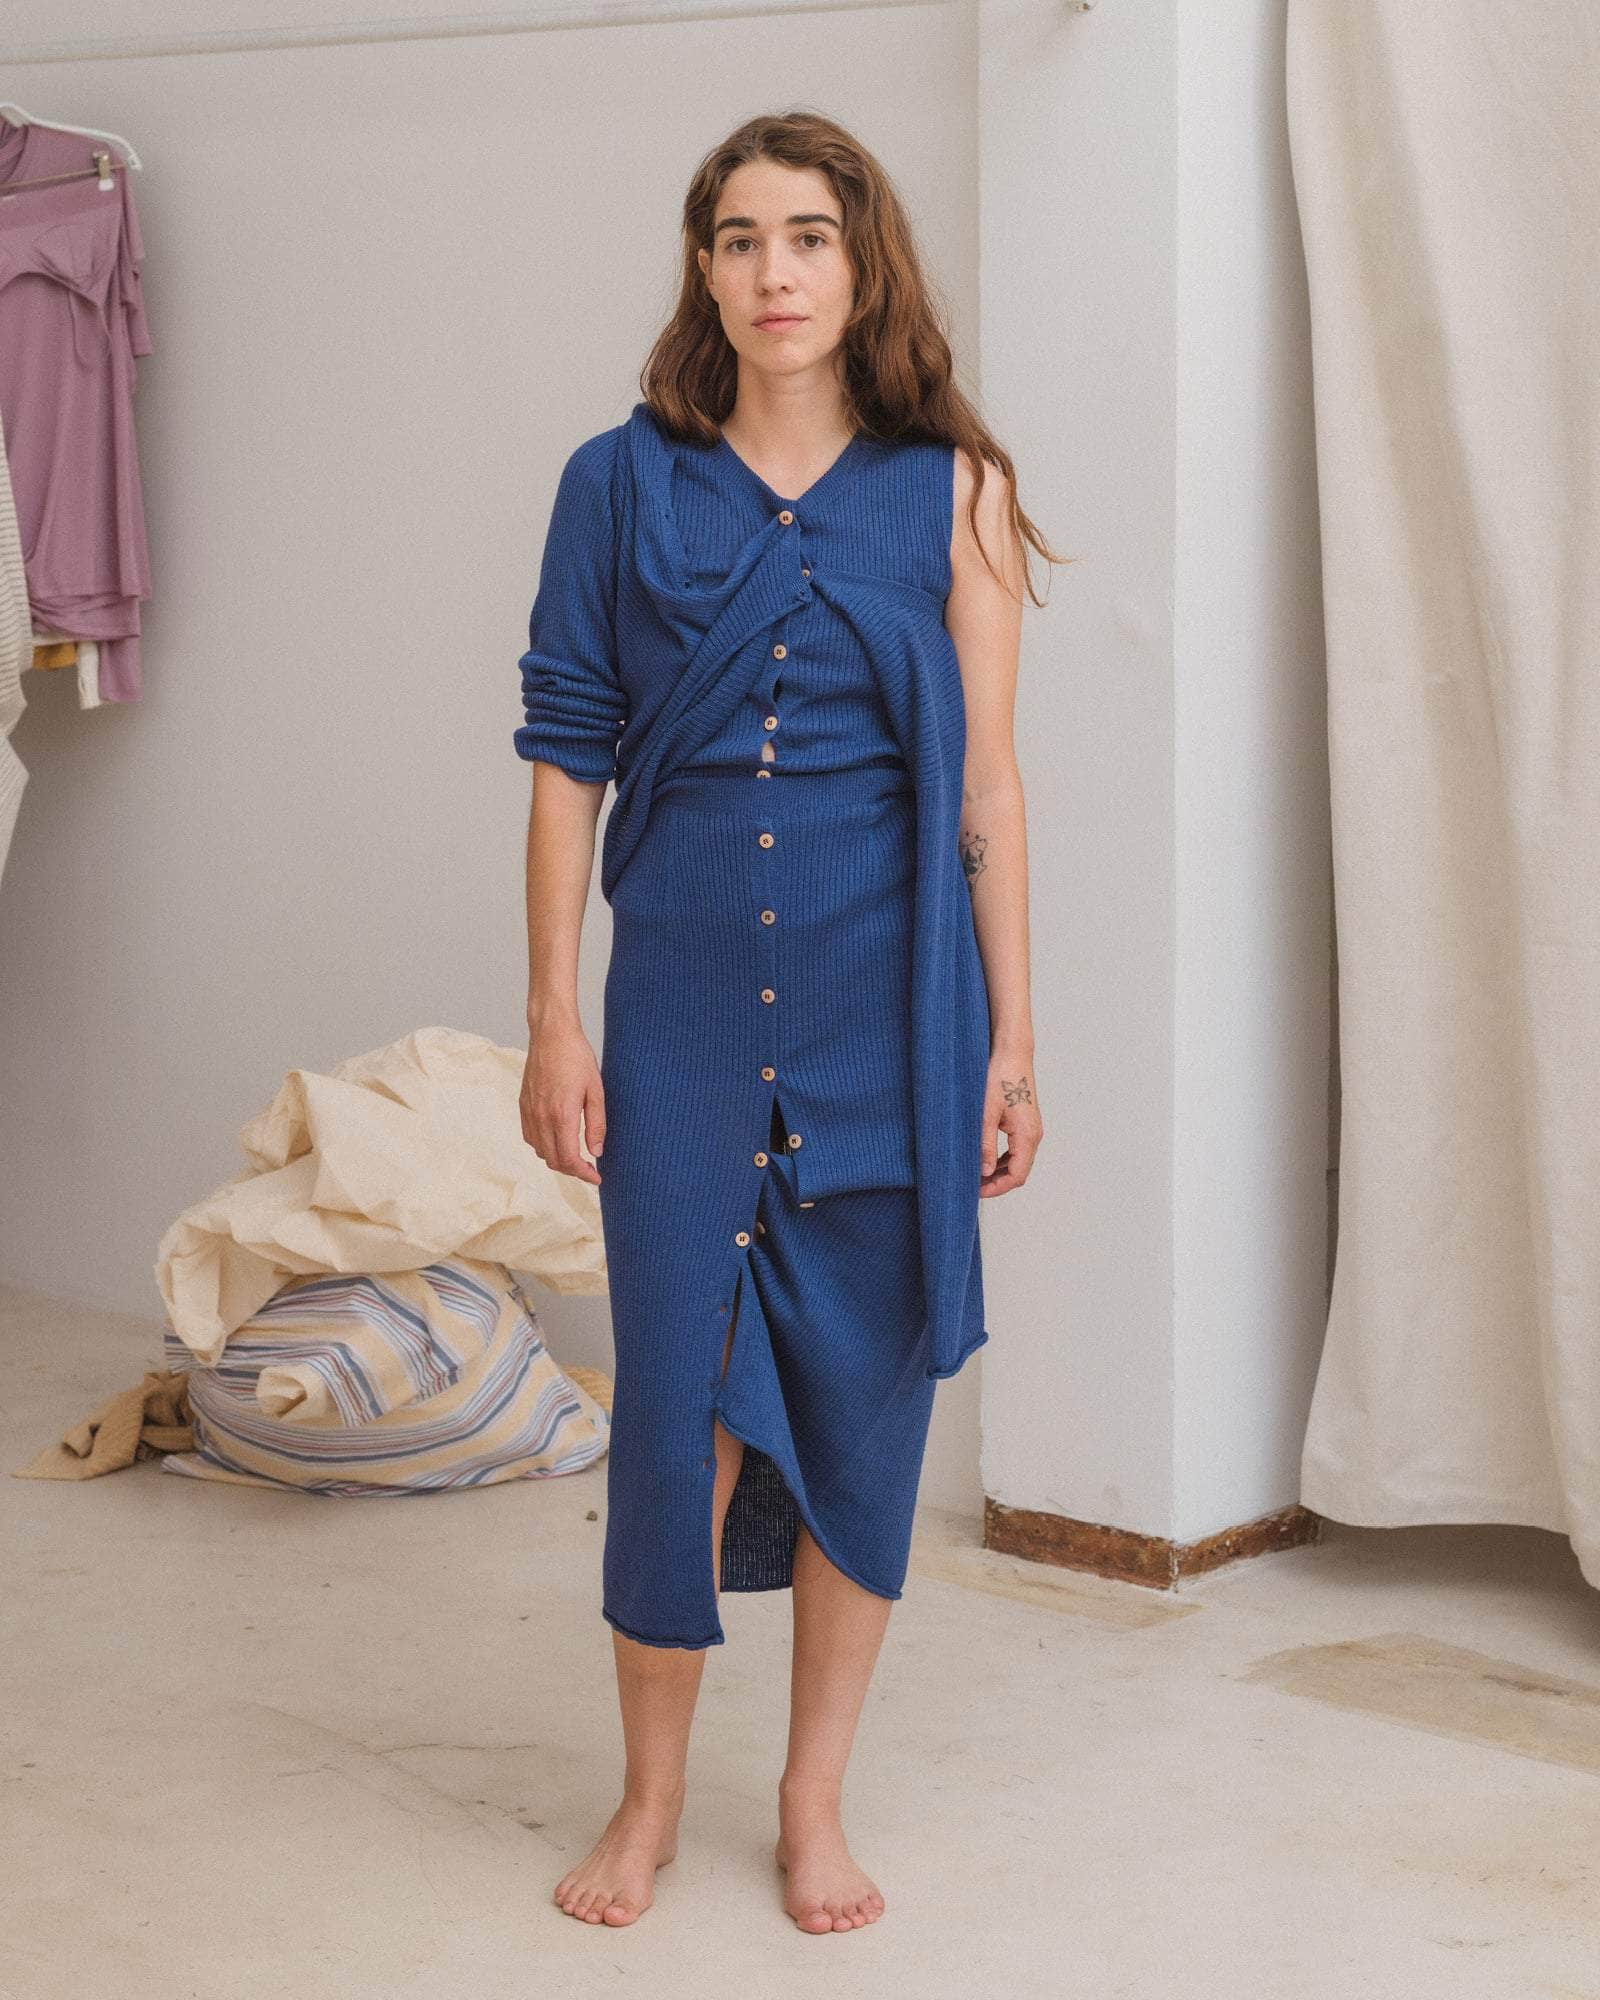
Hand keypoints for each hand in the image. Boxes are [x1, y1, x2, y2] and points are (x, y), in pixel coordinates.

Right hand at [520, 1022, 605, 1185]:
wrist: (551, 1034)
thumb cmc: (576, 1057)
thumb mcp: (596, 1090)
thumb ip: (596, 1124)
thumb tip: (596, 1152)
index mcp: (561, 1115)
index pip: (569, 1159)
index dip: (583, 1174)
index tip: (596, 1178)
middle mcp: (541, 1117)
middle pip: (553, 1160)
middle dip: (572, 1170)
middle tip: (589, 1169)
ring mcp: (530, 1112)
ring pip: (540, 1151)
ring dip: (557, 1159)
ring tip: (576, 1155)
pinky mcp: (523, 1105)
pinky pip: (530, 1137)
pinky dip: (543, 1146)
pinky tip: (557, 1139)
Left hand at [979, 1052, 1040, 1196]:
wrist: (1012, 1053)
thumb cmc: (1000, 1077)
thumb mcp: (986, 1114)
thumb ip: (985, 1145)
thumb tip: (983, 1172)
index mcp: (1027, 1135)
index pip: (1017, 1176)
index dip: (997, 1188)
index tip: (976, 1191)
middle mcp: (1033, 1135)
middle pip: (1019, 1172)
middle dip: (996, 1183)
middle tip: (972, 1186)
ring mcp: (1031, 1129)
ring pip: (1017, 1162)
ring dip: (999, 1172)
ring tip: (975, 1175)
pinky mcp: (1025, 1122)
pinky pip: (1016, 1149)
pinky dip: (1002, 1159)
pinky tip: (984, 1159)